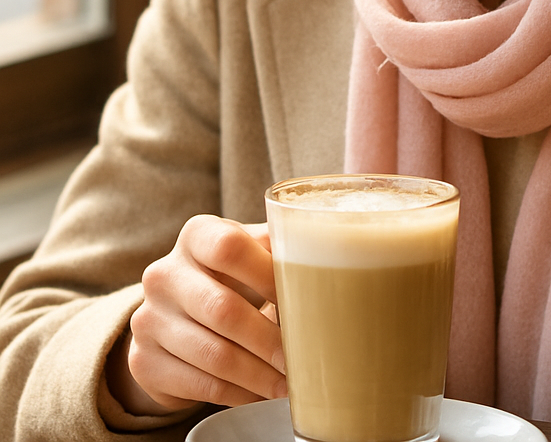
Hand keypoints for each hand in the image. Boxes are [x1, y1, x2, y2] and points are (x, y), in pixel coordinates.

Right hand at [107, 216, 285, 413]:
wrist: (176, 313)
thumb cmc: (232, 275)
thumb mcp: (250, 251)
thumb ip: (279, 249)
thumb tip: (329, 256)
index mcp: (196, 235)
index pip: (230, 247)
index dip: (268, 274)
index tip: (303, 299)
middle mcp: (164, 273)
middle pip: (222, 308)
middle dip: (268, 339)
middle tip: (300, 358)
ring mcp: (148, 318)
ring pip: (211, 353)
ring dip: (257, 374)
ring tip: (288, 384)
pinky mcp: (143, 361)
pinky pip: (197, 383)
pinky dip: (237, 392)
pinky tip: (260, 393)